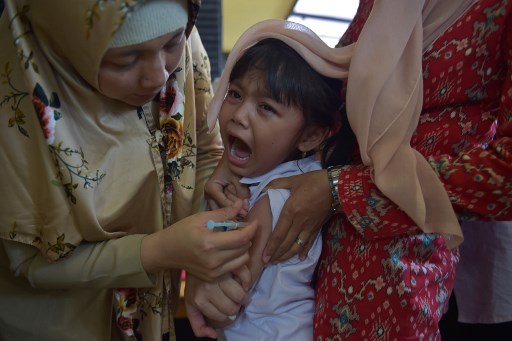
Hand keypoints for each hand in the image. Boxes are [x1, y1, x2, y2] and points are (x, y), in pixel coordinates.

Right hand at [141, 200, 256, 280]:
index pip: (241, 238)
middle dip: (247, 236)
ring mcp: (214, 272)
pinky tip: (229, 250)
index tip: (255, 221)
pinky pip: (234, 268)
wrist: (166, 252)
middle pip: (244, 248)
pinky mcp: (213, 277)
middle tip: (242, 228)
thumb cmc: (182, 231)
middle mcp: (214, 260)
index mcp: (210, 243)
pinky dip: (237, 258)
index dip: (252, 228)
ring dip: (244, 248)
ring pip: (243, 260)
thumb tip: (241, 204)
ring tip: (235, 239)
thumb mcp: (200, 217)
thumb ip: (223, 213)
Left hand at [185, 266, 250, 337]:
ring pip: (240, 295)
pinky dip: (247, 281)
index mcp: (199, 300)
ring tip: (241, 296)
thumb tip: (214, 335)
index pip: (222, 318)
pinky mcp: (228, 264)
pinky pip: (245, 276)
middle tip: (235, 304)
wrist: (192, 259)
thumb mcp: (191, 305)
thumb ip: (198, 324)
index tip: (228, 312)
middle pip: (232, 308)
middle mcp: (208, 289)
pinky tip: (242, 283)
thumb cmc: (195, 285)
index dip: (228, 317)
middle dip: (236, 308)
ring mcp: (219, 276)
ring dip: (244, 297)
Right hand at [205, 152, 249, 214]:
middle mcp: (209, 194)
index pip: (223, 202)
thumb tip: (246, 207)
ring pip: (223, 209)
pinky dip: (233, 208)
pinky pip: (225, 206)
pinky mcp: (218, 198)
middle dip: (233, 213)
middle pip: (221, 208)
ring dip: (234, 212)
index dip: (234, 208)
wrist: (232, 157)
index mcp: (211, 187)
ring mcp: (213, 197)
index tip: (245, 212)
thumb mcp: (238, 178)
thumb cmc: (233, 165)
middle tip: (245, 217)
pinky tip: (241, 212)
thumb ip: (242, 192)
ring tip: (245, 216)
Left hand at [262, 170, 332, 262]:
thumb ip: (277, 183)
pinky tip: (300, 258)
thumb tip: (264, 187)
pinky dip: (304, 251)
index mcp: (291, 211)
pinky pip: (309, 242)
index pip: (279, 234)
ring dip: (287, 256)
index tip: (264, 256)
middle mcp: (299, 222)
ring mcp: (309, 227)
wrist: (336, 186)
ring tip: (279, 262)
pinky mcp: (317, 227)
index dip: (271, 247)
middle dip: (276, 254)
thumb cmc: (314, 181)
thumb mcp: (294, 180)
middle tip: (267, 263)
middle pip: (286, 243)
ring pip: (297, 246)